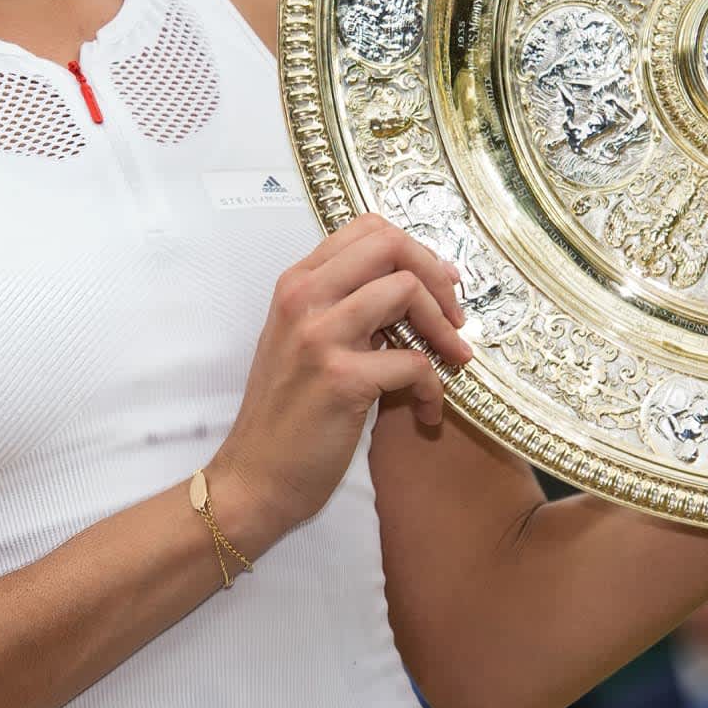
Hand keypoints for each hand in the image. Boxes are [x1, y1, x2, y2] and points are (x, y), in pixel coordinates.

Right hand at [211, 211, 472, 538]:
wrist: (253, 479)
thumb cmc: (286, 413)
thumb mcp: (302, 340)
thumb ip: (343, 306)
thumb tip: (413, 288)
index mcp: (295, 283)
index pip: (367, 228)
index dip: (416, 250)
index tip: (440, 284)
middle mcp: (303, 298)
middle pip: (390, 246)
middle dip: (437, 276)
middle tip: (454, 317)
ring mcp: (319, 335)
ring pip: (406, 291)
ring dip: (443, 328)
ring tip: (453, 359)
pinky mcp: (341, 379)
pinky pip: (414, 362)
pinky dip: (434, 387)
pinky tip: (427, 411)